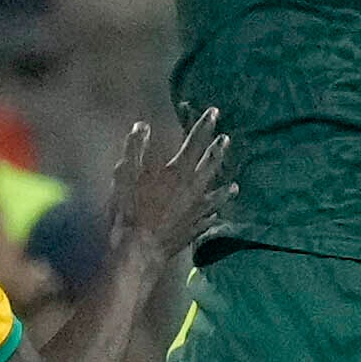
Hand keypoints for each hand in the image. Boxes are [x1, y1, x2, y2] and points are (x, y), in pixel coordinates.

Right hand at [109, 111, 234, 260]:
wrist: (139, 249)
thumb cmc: (130, 210)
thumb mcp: (125, 173)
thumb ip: (135, 148)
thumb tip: (143, 126)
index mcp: (178, 171)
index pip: (195, 142)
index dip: (204, 125)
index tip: (214, 112)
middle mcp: (193, 189)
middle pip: (211, 165)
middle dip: (218, 150)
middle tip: (225, 140)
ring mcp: (196, 211)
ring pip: (216, 195)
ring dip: (225, 189)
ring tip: (235, 186)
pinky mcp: (194, 230)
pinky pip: (209, 220)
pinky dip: (213, 215)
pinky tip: (216, 216)